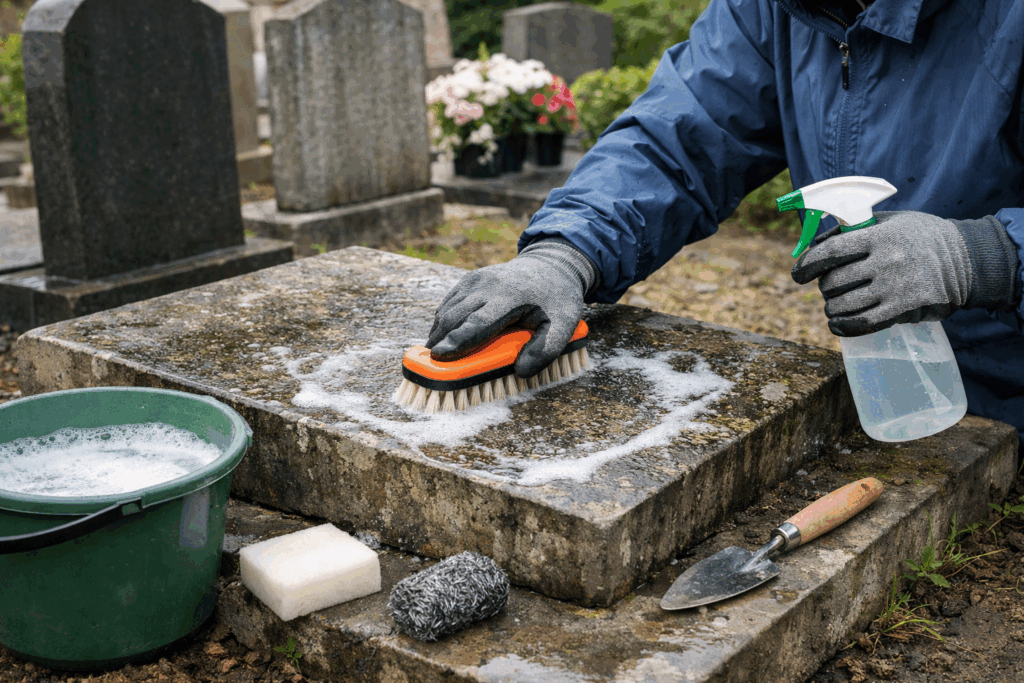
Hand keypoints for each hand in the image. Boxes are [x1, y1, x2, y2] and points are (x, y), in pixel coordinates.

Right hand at [426, 240, 596, 376]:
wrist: (552, 265)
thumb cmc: (557, 300)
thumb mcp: (564, 326)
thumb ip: (544, 351)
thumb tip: (521, 372)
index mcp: (511, 297)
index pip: (477, 322)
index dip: (457, 340)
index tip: (439, 355)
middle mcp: (489, 285)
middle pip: (455, 316)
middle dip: (441, 340)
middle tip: (433, 364)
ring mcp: (478, 279)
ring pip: (448, 308)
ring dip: (439, 331)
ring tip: (437, 352)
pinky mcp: (471, 278)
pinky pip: (450, 301)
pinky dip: (443, 319)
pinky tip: (444, 334)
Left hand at [791, 211, 1018, 336]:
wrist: (967, 259)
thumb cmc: (921, 237)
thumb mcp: (890, 222)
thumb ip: (852, 230)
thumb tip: (814, 246)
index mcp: (878, 237)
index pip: (830, 253)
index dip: (807, 265)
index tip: (797, 275)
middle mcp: (884, 262)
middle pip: (833, 282)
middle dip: (825, 287)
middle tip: (830, 288)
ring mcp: (894, 287)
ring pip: (844, 305)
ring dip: (832, 308)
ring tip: (835, 305)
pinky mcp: (903, 309)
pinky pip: (863, 324)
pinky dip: (843, 327)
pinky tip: (836, 324)